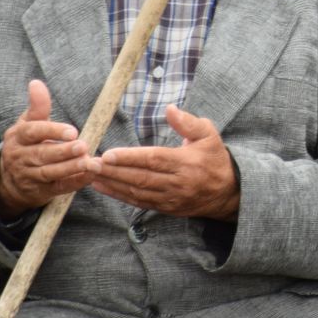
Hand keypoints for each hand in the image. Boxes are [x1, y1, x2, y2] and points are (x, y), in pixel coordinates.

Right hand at [0, 79, 94, 216]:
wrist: (8, 181)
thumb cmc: (25, 145)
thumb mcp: (26, 124)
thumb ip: (37, 107)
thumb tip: (36, 83)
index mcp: (18, 137)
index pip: (33, 132)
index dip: (52, 131)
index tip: (72, 130)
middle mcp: (21, 157)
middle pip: (43, 154)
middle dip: (64, 152)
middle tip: (83, 146)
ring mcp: (30, 176)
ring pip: (50, 173)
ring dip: (72, 168)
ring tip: (91, 163)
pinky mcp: (41, 192)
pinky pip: (59, 187)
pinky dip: (75, 182)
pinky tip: (90, 175)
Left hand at [92, 105, 239, 219]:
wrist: (228, 192)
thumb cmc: (215, 158)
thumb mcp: (208, 134)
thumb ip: (188, 122)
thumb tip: (170, 109)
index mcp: (186, 163)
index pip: (154, 159)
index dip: (130, 158)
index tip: (109, 153)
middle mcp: (177, 183)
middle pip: (140, 177)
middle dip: (113, 171)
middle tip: (90, 163)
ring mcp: (171, 198)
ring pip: (136, 192)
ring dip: (111, 184)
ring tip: (91, 174)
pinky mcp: (166, 208)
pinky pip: (138, 202)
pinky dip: (118, 195)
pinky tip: (103, 187)